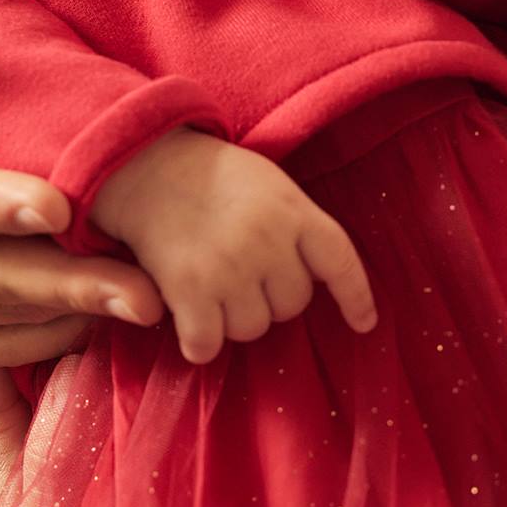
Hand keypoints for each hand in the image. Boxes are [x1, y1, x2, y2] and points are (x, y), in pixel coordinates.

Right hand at [92, 128, 376, 363]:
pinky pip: (207, 345)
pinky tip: (186, 315)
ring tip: (209, 280)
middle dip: (268, 298)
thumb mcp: (266, 184)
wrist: (141, 161)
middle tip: (236, 268)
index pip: (340, 260)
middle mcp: (268, 239)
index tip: (365, 324)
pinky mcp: (190, 288)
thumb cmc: (208, 178)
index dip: (356, 297)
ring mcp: (230, 265)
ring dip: (231, 318)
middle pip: (292, 306)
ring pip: (252, 329)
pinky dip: (198, 340)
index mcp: (293, 208)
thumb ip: (295, 226)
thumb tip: (318, 282)